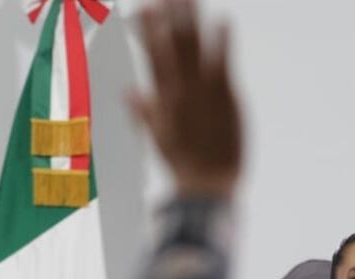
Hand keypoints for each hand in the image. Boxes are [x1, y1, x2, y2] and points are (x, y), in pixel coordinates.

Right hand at [130, 0, 241, 197]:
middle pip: (173, 45)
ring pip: (195, 48)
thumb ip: (144, 111)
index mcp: (163, 98)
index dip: (149, 31)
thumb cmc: (184, 164)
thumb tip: (128, 93)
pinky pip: (222, 64)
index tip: (144, 9)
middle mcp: (180, 90)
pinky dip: (222, 42)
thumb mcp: (158, 137)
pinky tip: (224, 20)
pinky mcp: (226, 98)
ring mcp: (203, 92)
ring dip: (192, 20)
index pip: (153, 57)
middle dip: (170, 16)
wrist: (206, 185)